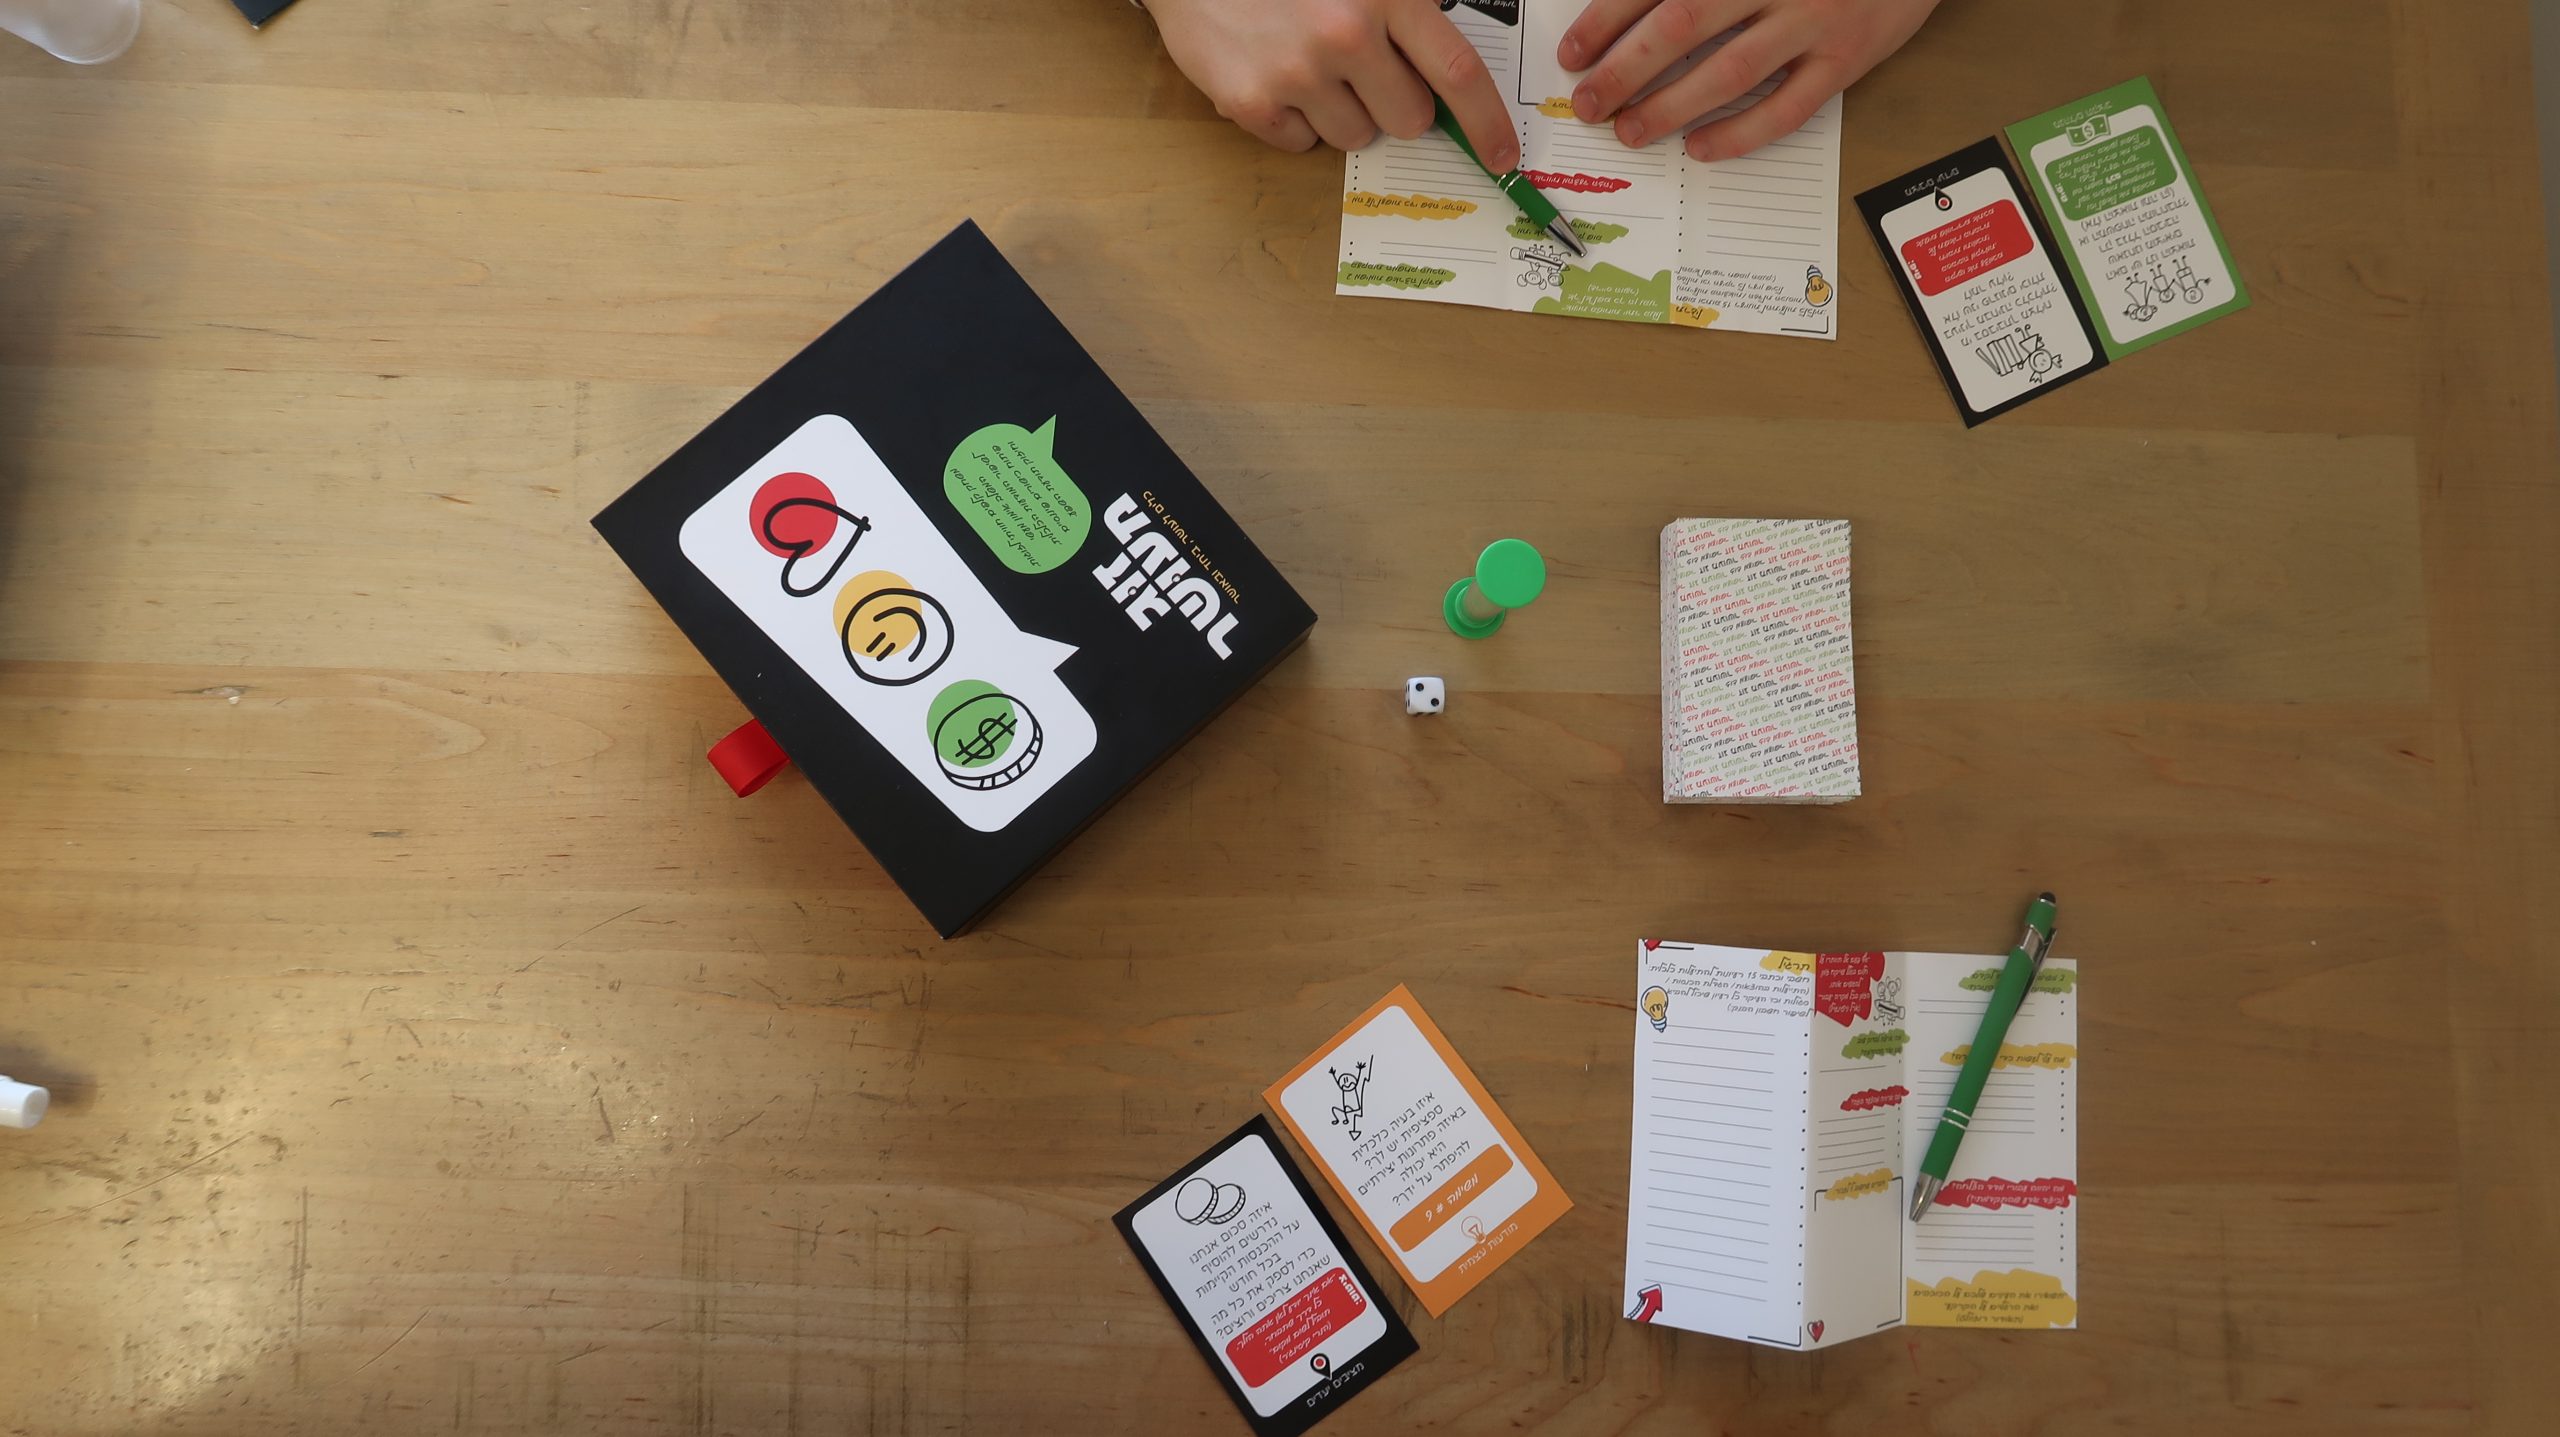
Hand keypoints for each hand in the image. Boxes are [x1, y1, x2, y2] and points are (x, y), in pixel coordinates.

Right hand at [1144, 0, 1518, 169]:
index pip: (1456, 73)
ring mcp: (1295, 72)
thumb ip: (1406, 7)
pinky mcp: (1250, 102)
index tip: (1502, 154)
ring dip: (1340, 111)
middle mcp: (1345, 33)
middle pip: (1409, 119)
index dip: (1486, 123)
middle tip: (1361, 68)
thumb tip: (1449, 76)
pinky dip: (1293, 119)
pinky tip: (1273, 71)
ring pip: (1354, 136)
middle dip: (1395, 104)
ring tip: (1306, 62)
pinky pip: (1299, 144)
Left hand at [1558, 0, 1938, 160]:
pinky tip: (1701, 148)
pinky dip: (1741, 133)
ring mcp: (1814, 20)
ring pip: (1731, 71)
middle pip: (1684, 25)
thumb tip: (1639, 11)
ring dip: (1672, 105)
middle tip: (1590, 103)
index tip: (1574, 51)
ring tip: (1631, 130)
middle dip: (1626, 69)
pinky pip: (1788, 108)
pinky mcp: (1847, 58)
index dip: (1608, 19)